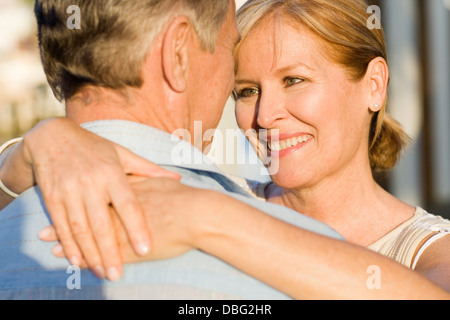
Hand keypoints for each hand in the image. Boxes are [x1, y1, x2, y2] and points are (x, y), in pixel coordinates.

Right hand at [25, 118, 179, 280]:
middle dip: (110, 252)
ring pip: (80, 228)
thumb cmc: (94, 147)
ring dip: (90, 254)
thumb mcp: (122, 153)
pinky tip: (76, 260)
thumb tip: (177, 177)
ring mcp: (69, 190)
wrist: (53, 137)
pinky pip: (61, 225)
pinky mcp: (51, 197)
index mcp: (112, 173)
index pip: (127, 205)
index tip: (145, 249)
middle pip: (102, 223)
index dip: (136, 228)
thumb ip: (149, 169)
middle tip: (117, 274)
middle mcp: (90, 183)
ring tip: (101, 272)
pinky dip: (68, 245)